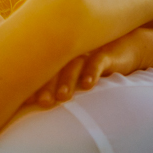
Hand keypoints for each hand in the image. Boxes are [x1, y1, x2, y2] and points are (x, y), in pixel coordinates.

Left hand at [25, 31, 146, 108]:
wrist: (127, 47)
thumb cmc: (94, 65)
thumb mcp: (74, 75)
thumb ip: (58, 86)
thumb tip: (37, 106)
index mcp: (57, 58)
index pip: (41, 72)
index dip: (32, 85)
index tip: (25, 102)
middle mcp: (68, 54)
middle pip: (54, 69)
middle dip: (47, 86)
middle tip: (42, 102)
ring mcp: (86, 52)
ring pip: (74, 65)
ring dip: (67, 81)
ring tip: (63, 97)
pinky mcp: (105, 53)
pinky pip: (97, 61)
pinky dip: (92, 72)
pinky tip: (88, 85)